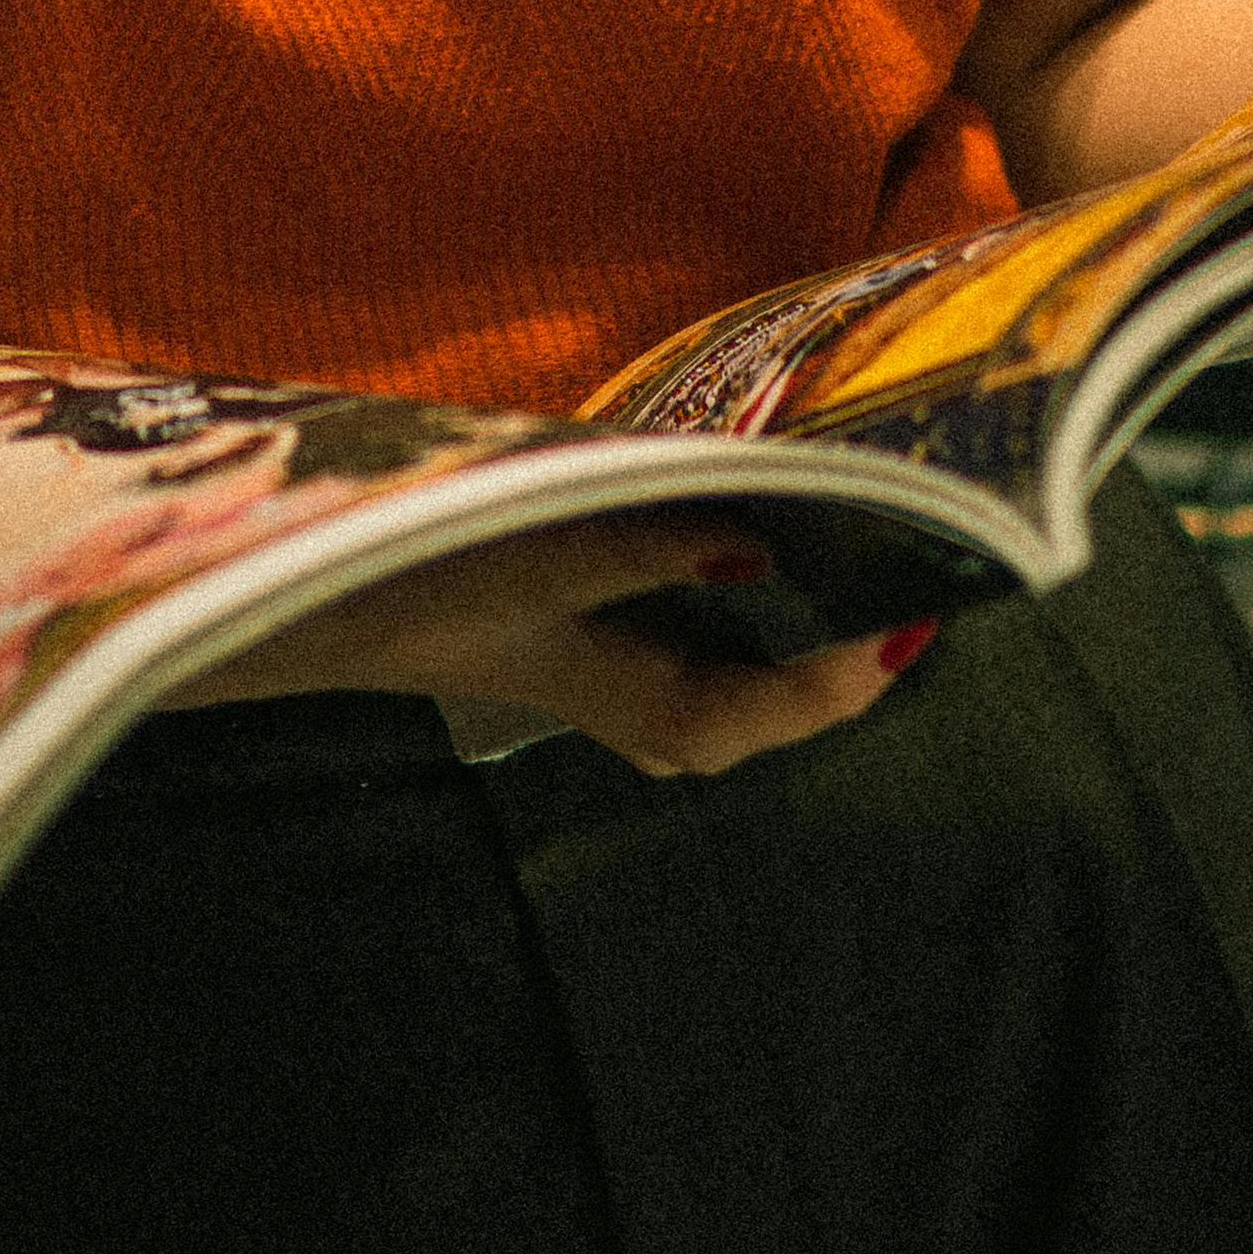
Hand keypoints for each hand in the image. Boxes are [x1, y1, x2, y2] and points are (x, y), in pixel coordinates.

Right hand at [216, 512, 930, 778]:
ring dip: (795, 629)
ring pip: (739, 674)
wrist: (324, 597)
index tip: (928, 600)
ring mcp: (620, 680)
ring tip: (854, 556)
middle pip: (776, 700)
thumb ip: (651, 545)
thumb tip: (760, 547)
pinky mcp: (593, 645)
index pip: (790, 701)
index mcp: (654, 707)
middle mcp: (651, 710)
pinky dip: (737, 604)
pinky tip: (745, 543)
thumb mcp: (542, 555)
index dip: (862, 661)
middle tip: (912, 572)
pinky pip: (698, 641)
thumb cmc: (429, 580)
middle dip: (843, 652)